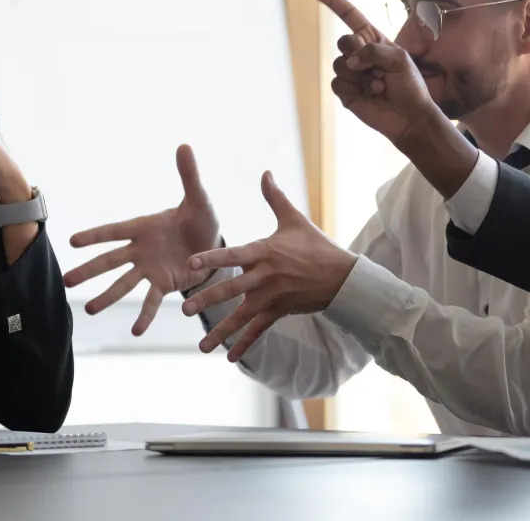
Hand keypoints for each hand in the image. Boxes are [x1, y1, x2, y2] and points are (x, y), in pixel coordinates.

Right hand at [63, 145, 218, 335]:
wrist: (215, 245)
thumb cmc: (202, 218)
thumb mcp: (199, 198)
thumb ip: (188, 175)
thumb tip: (184, 146)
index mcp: (143, 227)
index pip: (114, 231)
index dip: (94, 236)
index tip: (72, 241)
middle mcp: (140, 250)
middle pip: (110, 262)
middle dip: (89, 271)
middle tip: (66, 282)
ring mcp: (150, 269)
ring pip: (123, 284)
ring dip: (107, 297)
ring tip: (89, 311)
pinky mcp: (164, 284)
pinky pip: (151, 301)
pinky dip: (145, 315)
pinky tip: (136, 331)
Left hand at [180, 171, 355, 362]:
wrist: (344, 277)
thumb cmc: (316, 246)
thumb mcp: (294, 220)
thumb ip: (274, 198)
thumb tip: (265, 172)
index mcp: (265, 252)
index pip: (234, 255)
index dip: (212, 259)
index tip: (191, 264)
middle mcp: (266, 277)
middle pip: (233, 289)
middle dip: (208, 300)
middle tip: (186, 308)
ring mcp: (273, 297)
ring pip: (242, 316)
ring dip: (221, 331)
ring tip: (201, 346)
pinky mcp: (280, 312)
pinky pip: (259, 330)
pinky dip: (245, 344)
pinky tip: (228, 357)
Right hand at [314, 0, 439, 144]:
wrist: (409, 117)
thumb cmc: (410, 86)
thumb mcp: (400, 59)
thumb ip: (374, 51)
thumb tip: (350, 62)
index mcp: (373, 40)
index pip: (350, 16)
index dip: (333, 2)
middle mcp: (359, 54)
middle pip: (343, 41)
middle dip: (357, 52)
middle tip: (377, 67)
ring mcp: (350, 73)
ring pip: (338, 64)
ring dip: (361, 76)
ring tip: (379, 85)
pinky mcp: (344, 91)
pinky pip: (337, 82)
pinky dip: (353, 88)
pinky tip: (370, 94)